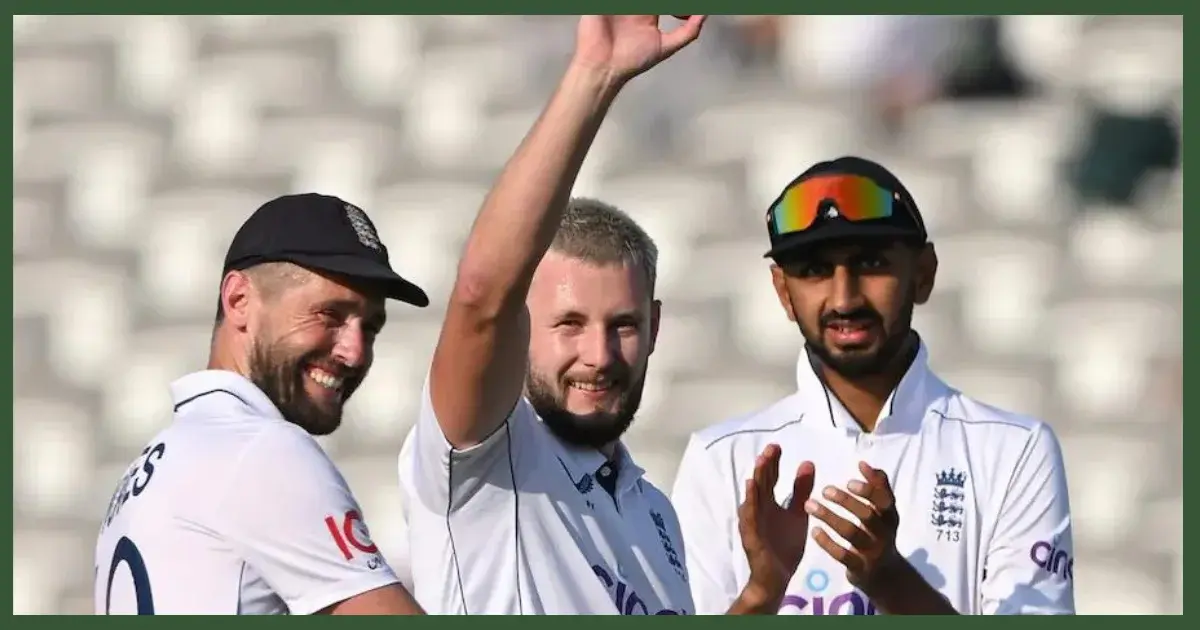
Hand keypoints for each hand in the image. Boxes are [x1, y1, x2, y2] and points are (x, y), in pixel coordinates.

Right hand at [573, 15, 706, 87]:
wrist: (604, 67)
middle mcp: (635, 5)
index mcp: (648, 12)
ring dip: (645, 4)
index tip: (680, 15)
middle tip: (667, 12)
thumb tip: (705, 15)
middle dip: (668, 3)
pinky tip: (636, 11)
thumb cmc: (631, 60)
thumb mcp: (665, 47)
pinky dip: (625, 3)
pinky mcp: (604, 3)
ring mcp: (621, 3)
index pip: (669, 0)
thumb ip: (688, 32)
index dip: (679, 6)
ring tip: (646, 12)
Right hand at [737, 444, 816, 605]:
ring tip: (762, 461)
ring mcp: (753, 521)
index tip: (778, 446)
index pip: (769, 479)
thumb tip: (808, 463)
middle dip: (765, 465)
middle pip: (761, 483)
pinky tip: (751, 488)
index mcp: (768, 504)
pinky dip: (750, 501)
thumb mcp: (798, 514)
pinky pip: (750, 516)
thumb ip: (801, 491)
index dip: (773, 463)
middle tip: (772, 448)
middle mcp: (758, 509)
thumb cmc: (784, 546)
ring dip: (757, 478)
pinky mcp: (751, 535)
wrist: (776, 577)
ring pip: (754, 496)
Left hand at [805, 461, 904, 593]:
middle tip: (825, 490)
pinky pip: (842, 554)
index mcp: (889, 516)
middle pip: (867, 515)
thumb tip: (864, 463)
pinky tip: (814, 530)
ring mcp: (872, 552)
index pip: (885, 500)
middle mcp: (884, 534)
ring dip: (829, 517)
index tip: (849, 480)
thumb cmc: (878, 534)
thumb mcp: (883, 513)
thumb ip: (877, 488)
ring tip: (809, 505)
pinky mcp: (860, 568)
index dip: (869, 489)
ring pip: (851, 533)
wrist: (885, 576)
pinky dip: (827, 542)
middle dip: (846, 501)